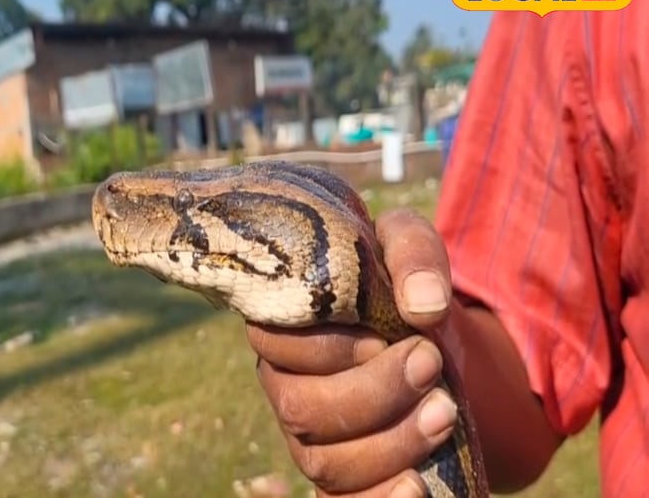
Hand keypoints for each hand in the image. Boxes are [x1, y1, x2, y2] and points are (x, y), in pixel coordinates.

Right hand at [244, 208, 456, 496]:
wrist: (431, 336)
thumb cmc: (400, 284)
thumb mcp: (407, 247)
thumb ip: (412, 254)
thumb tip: (423, 305)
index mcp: (285, 328)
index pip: (275, 344)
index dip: (330, 348)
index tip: (392, 336)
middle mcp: (286, 386)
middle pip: (302, 410)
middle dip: (373, 394)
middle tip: (431, 364)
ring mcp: (310, 437)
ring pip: (325, 463)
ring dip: (390, 444)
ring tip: (446, 413)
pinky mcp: (342, 475)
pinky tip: (418, 487)